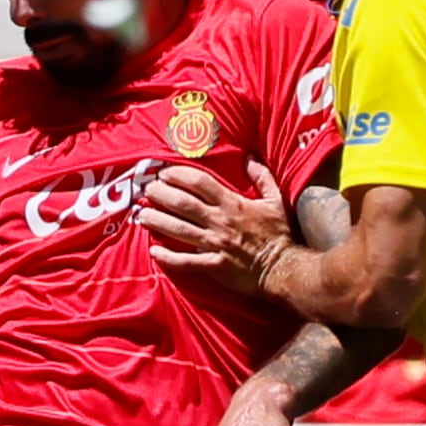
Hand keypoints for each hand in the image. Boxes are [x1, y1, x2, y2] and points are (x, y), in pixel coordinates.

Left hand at [143, 160, 292, 296]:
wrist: (285, 269)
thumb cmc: (279, 235)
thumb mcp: (275, 200)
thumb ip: (261, 177)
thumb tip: (249, 156)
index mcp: (232, 203)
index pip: (199, 183)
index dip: (177, 176)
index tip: (163, 173)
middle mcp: (219, 221)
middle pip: (182, 203)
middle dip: (160, 195)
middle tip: (146, 190)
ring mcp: (214, 244)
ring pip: (178, 229)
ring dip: (156, 221)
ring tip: (141, 216)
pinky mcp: (213, 266)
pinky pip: (185, 261)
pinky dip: (168, 257)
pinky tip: (153, 251)